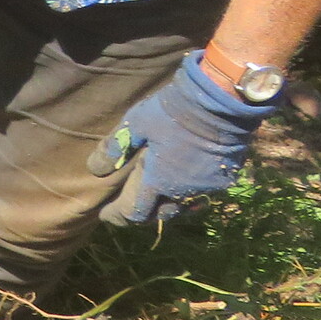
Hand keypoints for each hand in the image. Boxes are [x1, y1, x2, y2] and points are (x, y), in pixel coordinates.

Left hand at [91, 53, 281, 226]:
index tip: (107, 214)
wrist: (218, 104)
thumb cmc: (172, 112)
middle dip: (144, 212)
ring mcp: (206, 186)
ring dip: (169, 203)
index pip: (134, 213)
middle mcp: (182, 192)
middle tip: (130, 203)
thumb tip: (95, 169)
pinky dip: (191, 191)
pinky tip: (185, 180)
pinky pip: (203, 192)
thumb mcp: (136, 124)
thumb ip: (116, 148)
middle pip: (160, 214)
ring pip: (183, 206)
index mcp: (157, 182)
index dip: (118, 216)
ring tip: (157, 194)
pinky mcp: (225, 178)